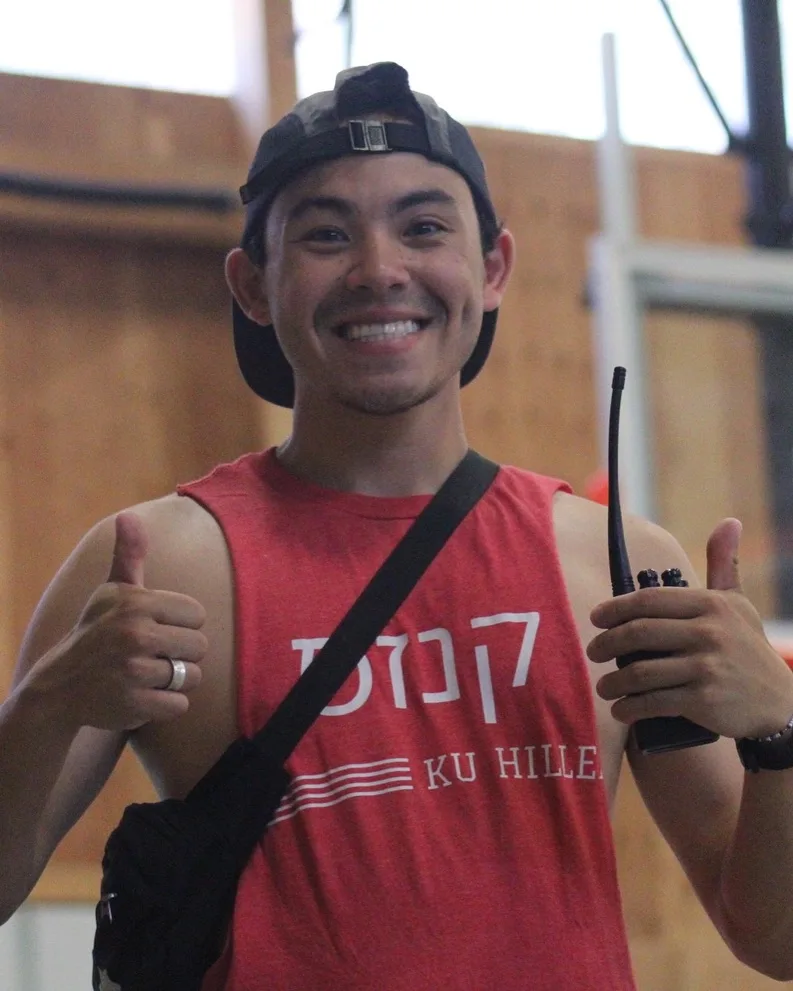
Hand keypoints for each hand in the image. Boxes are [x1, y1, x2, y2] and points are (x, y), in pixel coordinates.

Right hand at [33, 511, 207, 730]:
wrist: (60, 686)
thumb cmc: (97, 632)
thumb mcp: (112, 592)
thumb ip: (129, 555)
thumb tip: (129, 516)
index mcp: (136, 603)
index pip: (197, 615)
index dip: (181, 625)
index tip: (156, 628)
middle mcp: (135, 635)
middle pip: (200, 647)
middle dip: (181, 654)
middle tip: (151, 655)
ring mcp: (133, 671)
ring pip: (192, 677)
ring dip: (174, 681)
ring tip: (146, 675)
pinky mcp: (134, 704)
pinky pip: (180, 705)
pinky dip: (165, 705)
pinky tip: (142, 696)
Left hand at [587, 519, 792, 739]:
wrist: (779, 704)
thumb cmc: (749, 649)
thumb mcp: (739, 604)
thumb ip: (725, 565)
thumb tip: (729, 522)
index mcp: (710, 604)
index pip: (649, 600)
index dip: (615, 608)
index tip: (596, 618)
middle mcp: (708, 632)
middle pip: (638, 633)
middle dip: (606, 644)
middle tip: (592, 652)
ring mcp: (706, 666)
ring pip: (640, 671)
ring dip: (613, 681)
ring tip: (604, 686)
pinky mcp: (703, 699)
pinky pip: (654, 702)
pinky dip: (631, 707)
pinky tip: (621, 709)